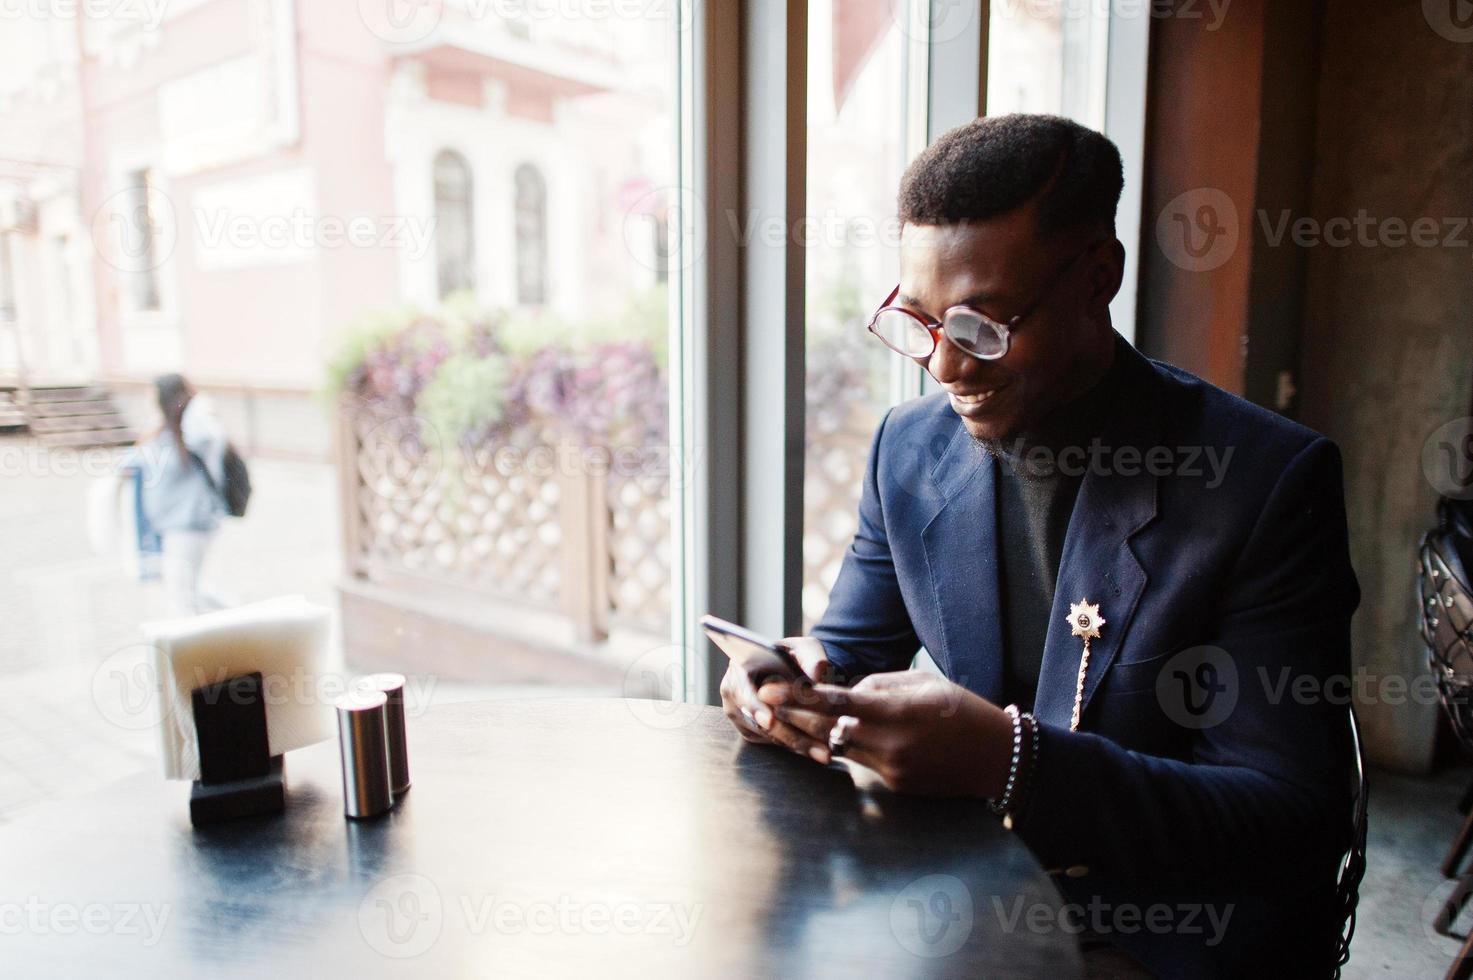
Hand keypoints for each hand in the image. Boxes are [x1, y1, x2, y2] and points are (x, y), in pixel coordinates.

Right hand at [719, 636, 831, 761]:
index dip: (756, 707)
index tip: (770, 722)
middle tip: (816, 749)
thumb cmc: (794, 655)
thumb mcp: (805, 648)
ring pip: (766, 734)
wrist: (788, 669)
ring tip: (824, 752)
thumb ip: (812, 657)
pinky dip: (793, 745)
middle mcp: (733, 691)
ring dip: (795, 744)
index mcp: (739, 666)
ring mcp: (739, 713)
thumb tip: (819, 671)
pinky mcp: (749, 730)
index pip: (743, 690)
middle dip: (788, 734)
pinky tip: (816, 749)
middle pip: (756, 720)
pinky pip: (770, 742)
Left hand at [762, 669, 1015, 797]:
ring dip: (815, 733)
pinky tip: (833, 736)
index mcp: (896, 712)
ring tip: (787, 717)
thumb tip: (847, 691)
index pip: (835, 702)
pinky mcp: (894, 785)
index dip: (798, 695)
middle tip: (763, 701)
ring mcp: (890, 769)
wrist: (996, 758)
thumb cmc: (962, 710)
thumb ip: (880, 685)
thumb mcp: (924, 682)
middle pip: (827, 729)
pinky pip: (862, 762)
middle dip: (793, 715)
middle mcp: (888, 744)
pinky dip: (848, 747)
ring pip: (839, 747)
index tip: (770, 688)